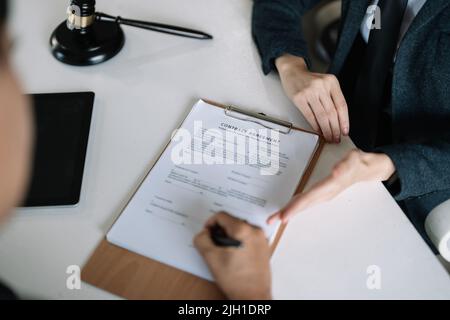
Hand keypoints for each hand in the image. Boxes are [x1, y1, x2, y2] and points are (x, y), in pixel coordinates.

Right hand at [194, 212, 271, 299]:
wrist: (253, 295)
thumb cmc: (235, 279)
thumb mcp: (211, 258)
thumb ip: (202, 239)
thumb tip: (204, 233)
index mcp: (243, 230)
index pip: (221, 216)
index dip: (210, 224)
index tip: (207, 235)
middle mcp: (255, 231)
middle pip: (232, 221)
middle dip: (221, 231)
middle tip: (216, 245)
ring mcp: (262, 239)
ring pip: (240, 229)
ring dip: (230, 237)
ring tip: (225, 252)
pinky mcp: (264, 247)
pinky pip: (248, 237)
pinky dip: (239, 242)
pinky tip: (235, 256)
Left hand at [268, 150, 395, 223]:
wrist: (366, 169)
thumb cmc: (356, 163)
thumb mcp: (353, 160)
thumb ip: (344, 166)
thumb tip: (335, 172)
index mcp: (329, 186)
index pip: (308, 198)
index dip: (295, 207)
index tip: (284, 216)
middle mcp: (324, 193)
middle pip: (303, 205)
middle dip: (287, 213)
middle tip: (271, 220)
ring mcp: (323, 194)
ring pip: (303, 205)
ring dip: (289, 211)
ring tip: (275, 218)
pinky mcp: (321, 193)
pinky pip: (305, 201)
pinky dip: (294, 206)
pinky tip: (286, 211)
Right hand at [275, 54, 348, 142]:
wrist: (292, 71)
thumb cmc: (309, 80)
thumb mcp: (325, 84)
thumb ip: (332, 98)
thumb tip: (338, 121)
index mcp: (332, 82)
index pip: (342, 105)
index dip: (344, 121)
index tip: (345, 131)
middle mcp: (322, 86)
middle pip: (332, 112)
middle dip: (335, 129)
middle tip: (336, 138)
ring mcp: (310, 92)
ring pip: (322, 116)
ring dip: (326, 130)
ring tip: (328, 137)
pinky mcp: (299, 98)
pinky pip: (309, 115)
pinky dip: (315, 125)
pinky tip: (318, 131)